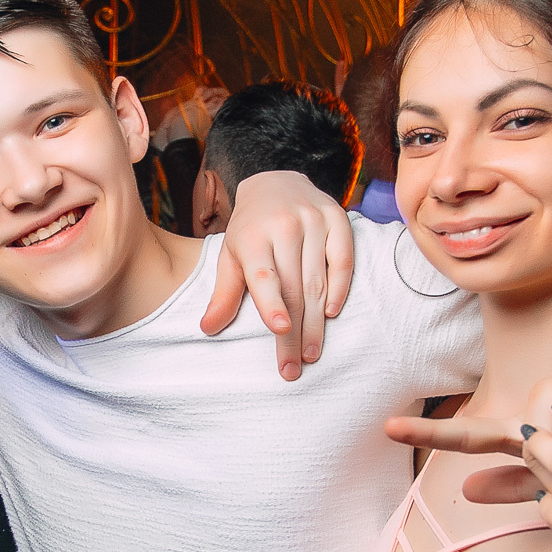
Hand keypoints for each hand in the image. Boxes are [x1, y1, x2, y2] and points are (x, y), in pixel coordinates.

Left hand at [200, 171, 355, 379]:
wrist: (277, 182)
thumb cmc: (250, 230)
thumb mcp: (231, 256)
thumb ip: (224, 293)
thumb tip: (207, 329)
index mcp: (251, 236)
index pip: (263, 275)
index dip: (272, 303)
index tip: (280, 329)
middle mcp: (283, 226)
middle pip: (293, 288)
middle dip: (294, 333)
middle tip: (294, 368)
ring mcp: (313, 220)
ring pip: (318, 280)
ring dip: (316, 322)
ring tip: (312, 353)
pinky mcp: (338, 219)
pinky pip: (343, 260)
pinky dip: (340, 288)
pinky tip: (331, 314)